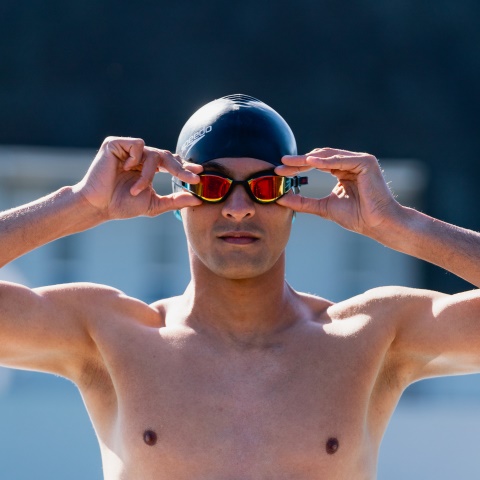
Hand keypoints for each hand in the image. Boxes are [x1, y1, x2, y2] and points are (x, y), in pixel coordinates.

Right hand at [74, 136, 202, 218]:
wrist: (99, 205)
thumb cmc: (122, 205)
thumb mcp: (154, 204)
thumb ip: (175, 200)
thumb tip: (198, 199)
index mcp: (148, 168)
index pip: (171, 162)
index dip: (185, 166)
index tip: (199, 172)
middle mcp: (140, 157)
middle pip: (167, 155)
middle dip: (180, 168)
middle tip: (191, 178)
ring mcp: (128, 149)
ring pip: (153, 153)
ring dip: (148, 174)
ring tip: (136, 190)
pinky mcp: (116, 144)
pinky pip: (138, 145)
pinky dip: (136, 158)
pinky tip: (125, 169)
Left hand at [275, 148, 399, 233]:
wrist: (377, 224)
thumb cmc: (356, 217)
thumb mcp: (323, 207)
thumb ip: (303, 202)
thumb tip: (281, 199)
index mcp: (342, 170)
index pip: (315, 164)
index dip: (297, 167)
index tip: (279, 171)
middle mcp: (350, 163)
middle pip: (319, 158)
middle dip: (298, 162)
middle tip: (280, 165)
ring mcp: (359, 161)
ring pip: (328, 156)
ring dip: (307, 160)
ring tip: (290, 163)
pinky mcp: (366, 162)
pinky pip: (341, 160)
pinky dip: (326, 161)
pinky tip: (310, 163)